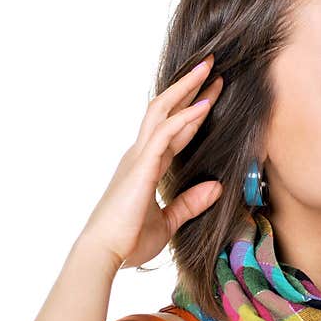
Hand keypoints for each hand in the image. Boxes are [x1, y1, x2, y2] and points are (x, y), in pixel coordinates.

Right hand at [79, 53, 223, 270]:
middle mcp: (140, 155)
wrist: (104, 254)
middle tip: (211, 66)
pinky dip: (185, 118)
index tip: (212, 93)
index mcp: (146, 166)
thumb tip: (217, 188)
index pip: (174, 130)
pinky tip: (203, 106)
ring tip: (209, 71)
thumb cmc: (129, 241)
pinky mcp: (141, 167)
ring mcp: (138, 158)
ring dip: (187, 90)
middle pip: (165, 109)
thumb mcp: (168, 222)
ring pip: (162, 111)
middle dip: (189, 87)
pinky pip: (164, 134)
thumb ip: (190, 203)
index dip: (193, 110)